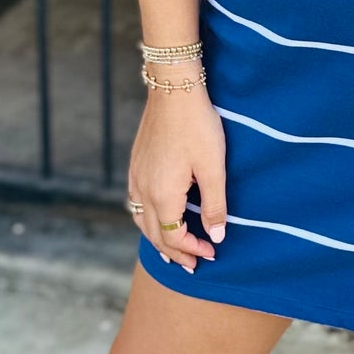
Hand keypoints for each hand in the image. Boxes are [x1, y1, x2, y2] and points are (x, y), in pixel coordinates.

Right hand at [127, 88, 226, 276]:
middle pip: (154, 233)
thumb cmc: (197, 126)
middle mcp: (143, 189)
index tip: (212, 252)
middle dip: (174, 251)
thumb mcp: (213, 168)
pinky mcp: (136, 164)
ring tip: (172, 249)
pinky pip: (136, 202)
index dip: (192, 249)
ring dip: (157, 237)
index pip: (173, 236)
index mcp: (162, 194)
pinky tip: (159, 215)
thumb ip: (214, 205)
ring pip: (141, 219)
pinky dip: (148, 218)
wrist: (173, 88)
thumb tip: (217, 236)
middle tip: (192, 264)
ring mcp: (136, 176)